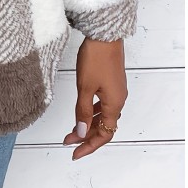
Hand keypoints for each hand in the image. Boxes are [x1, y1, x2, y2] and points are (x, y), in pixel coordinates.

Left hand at [63, 37, 127, 159]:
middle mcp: (119, 100)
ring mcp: (116, 90)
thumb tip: (81, 133)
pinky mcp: (112, 82)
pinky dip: (92, 111)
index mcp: (114, 104)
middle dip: (86, 137)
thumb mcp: (85, 87)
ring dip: (88, 124)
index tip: (74, 153)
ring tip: (72, 129)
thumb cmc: (95, 58)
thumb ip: (83, 111)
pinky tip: (83, 111)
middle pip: (104, 127)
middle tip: (68, 142)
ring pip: (103, 115)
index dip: (89, 146)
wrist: (104, 34)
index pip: (104, 134)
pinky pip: (104, 104)